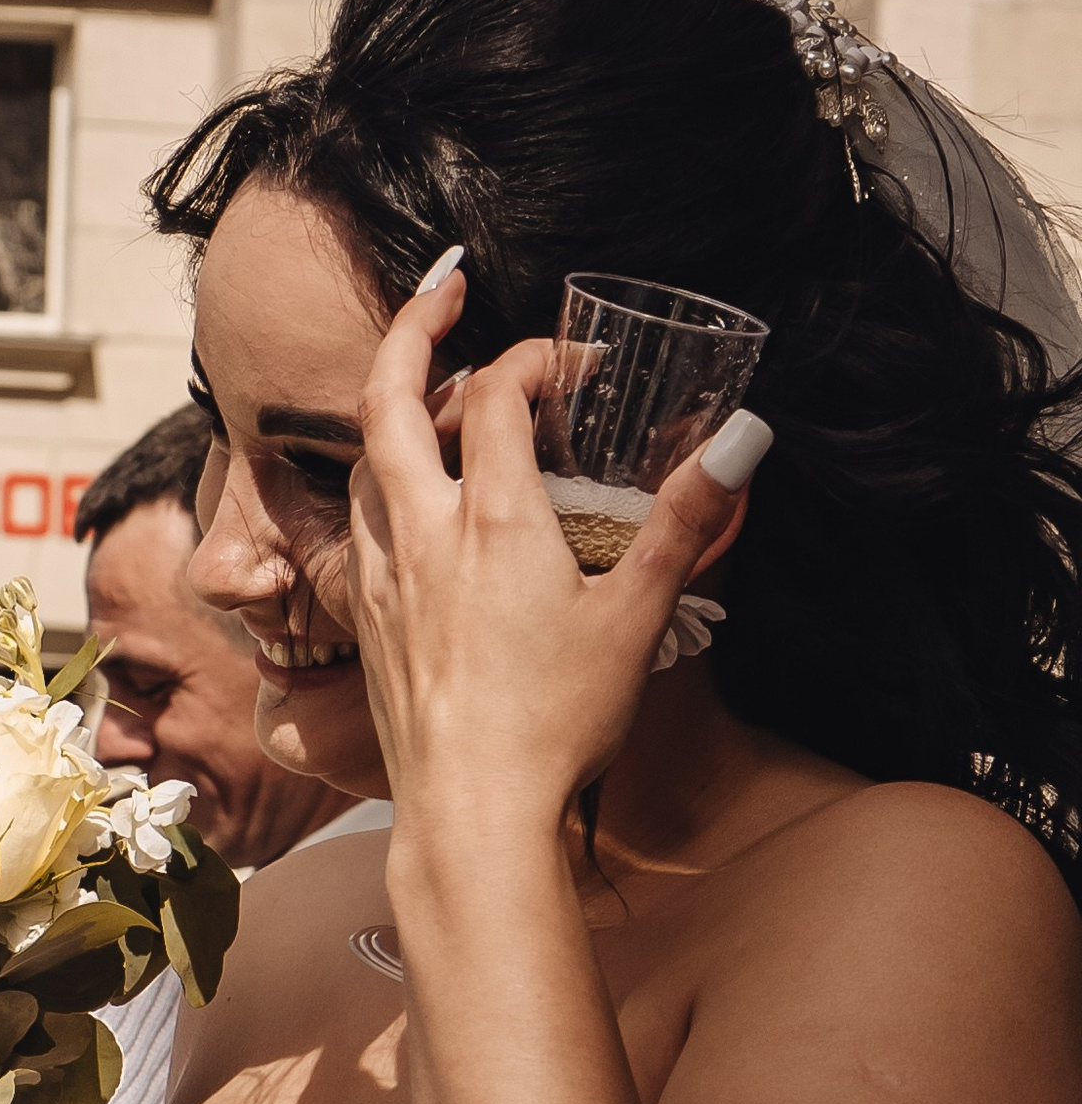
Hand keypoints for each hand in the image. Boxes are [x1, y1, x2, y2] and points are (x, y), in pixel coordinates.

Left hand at [349, 270, 754, 839]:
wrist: (472, 815)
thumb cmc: (555, 723)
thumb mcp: (638, 616)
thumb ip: (687, 521)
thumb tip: (745, 441)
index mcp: (494, 522)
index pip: (501, 397)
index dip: (535, 358)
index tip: (573, 360)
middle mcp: (423, 535)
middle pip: (390, 400)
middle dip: (414, 330)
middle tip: (442, 288)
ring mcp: (382, 578)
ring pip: (366, 463)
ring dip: (394, 412)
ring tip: (434, 394)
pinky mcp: (365, 623)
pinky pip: (359, 525)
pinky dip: (382, 484)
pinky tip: (410, 501)